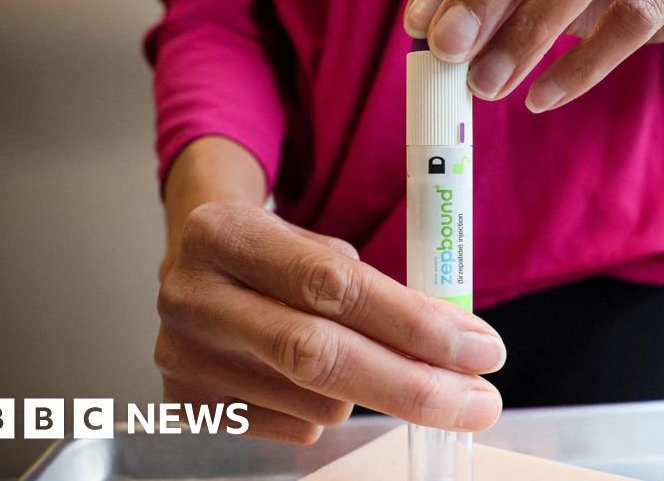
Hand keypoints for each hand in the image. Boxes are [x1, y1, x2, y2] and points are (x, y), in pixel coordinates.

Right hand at [155, 201, 504, 442]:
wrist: (195, 269)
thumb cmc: (277, 256)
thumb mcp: (320, 246)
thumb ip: (382, 290)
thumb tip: (463, 347)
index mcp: (226, 233)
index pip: (336, 286)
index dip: (416, 325)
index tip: (480, 349)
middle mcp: (193, 297)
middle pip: (319, 356)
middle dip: (414, 385)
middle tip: (478, 401)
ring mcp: (182, 360)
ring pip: (317, 404)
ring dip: (367, 391)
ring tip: (361, 359)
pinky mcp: (186, 409)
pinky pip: (294, 429)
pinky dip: (325, 409)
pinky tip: (311, 379)